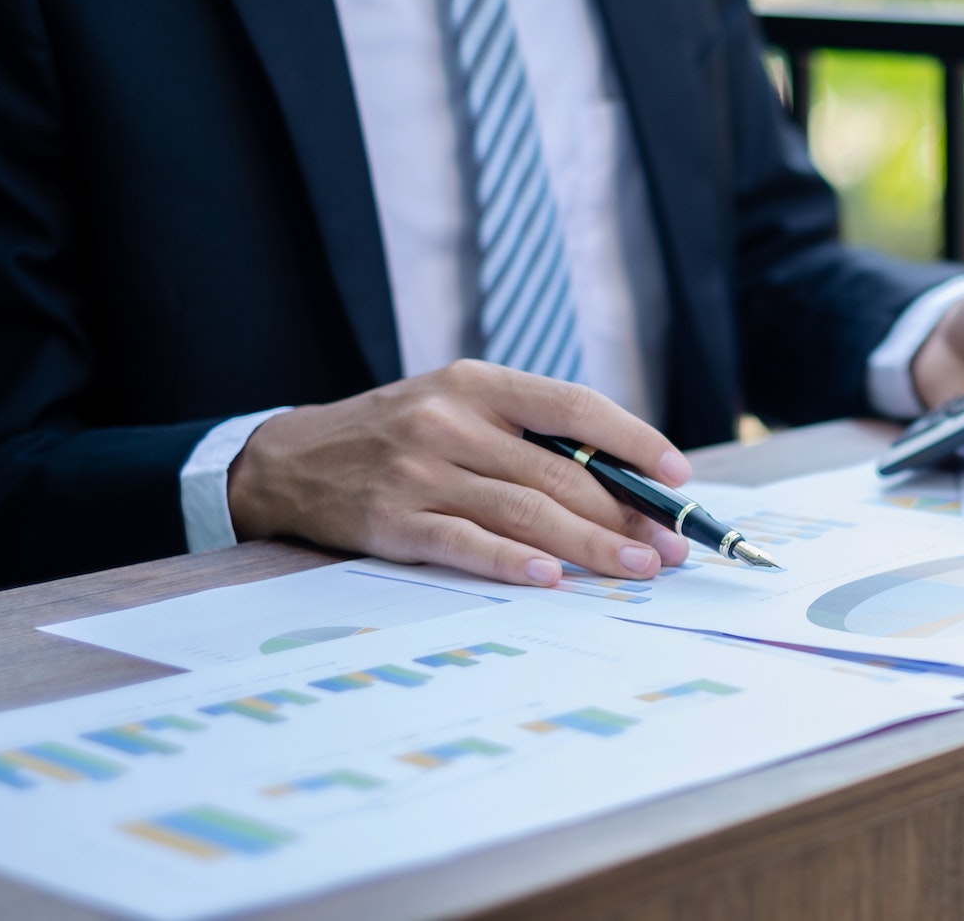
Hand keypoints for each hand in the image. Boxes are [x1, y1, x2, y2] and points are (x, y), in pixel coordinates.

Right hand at [227, 360, 692, 587]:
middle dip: (625, 514)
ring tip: (637, 569)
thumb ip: (525, 433)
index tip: (676, 477)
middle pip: (560, 472)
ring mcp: (419, 471)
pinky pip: (465, 544)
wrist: (286, 461)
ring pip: (525, 511)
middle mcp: (451, 420)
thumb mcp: (456, 406)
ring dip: (590, 545)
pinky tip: (553, 579)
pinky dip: (513, 563)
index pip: (575, 407)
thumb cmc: (395, 436)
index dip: (633, 441)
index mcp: (478, 383)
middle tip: (669, 548)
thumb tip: (620, 481)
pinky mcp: (391, 520)